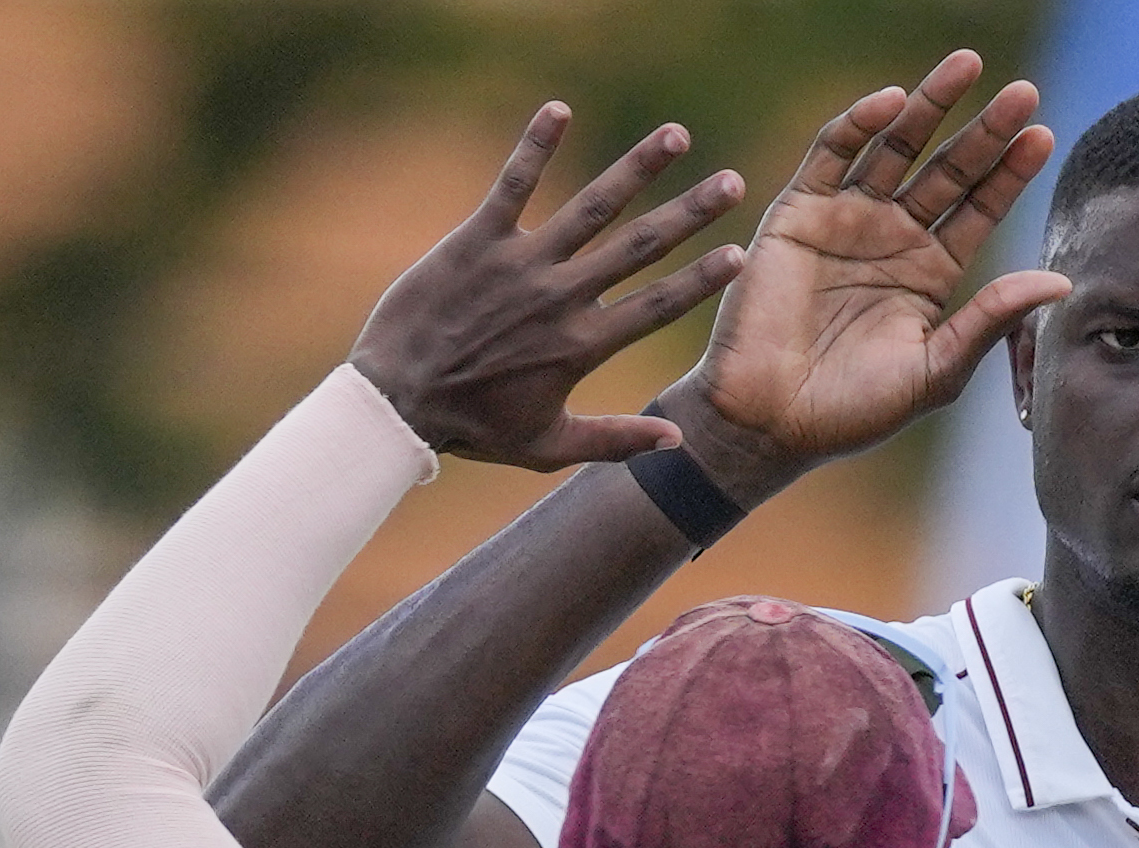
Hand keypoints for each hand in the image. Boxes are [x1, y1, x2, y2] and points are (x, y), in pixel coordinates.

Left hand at [350, 105, 746, 470]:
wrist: (397, 402)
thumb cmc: (473, 428)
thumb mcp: (548, 446)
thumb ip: (615, 440)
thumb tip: (677, 440)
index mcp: (582, 345)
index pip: (658, 304)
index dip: (703, 279)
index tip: (742, 253)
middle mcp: (561, 298)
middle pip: (640, 247)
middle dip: (690, 213)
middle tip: (732, 182)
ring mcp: (521, 264)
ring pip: (592, 207)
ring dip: (637, 169)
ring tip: (676, 136)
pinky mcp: (478, 240)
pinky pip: (514, 184)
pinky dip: (536, 146)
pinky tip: (560, 109)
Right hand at [668, 49, 1066, 494]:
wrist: (770, 424)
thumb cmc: (852, 412)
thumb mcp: (936, 369)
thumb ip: (991, 321)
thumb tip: (1061, 281)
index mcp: (931, 273)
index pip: (980, 208)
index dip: (1010, 172)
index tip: (1042, 135)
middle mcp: (893, 237)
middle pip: (948, 168)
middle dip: (984, 129)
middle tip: (1023, 91)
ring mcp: (846, 220)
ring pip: (896, 147)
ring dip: (930, 105)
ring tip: (968, 66)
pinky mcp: (798, 213)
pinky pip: (831, 155)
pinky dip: (859, 124)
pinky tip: (892, 102)